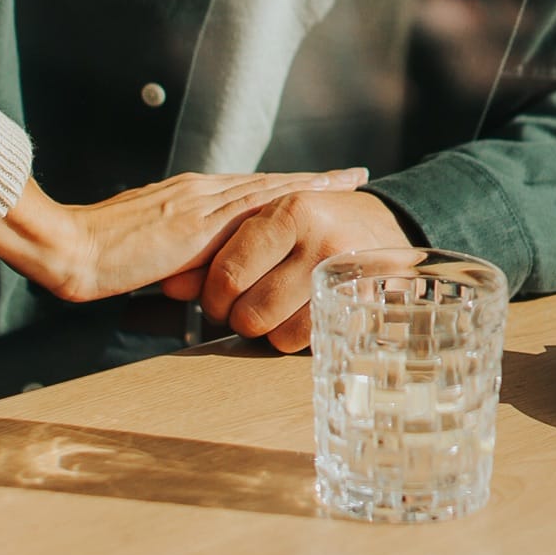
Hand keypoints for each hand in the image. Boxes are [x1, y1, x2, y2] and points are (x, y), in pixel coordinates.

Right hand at [0, 168, 368, 303]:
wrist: (69, 247)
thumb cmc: (97, 259)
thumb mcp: (147, 257)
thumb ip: (177, 260)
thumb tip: (199, 278)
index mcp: (186, 201)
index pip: (245, 192)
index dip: (283, 189)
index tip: (316, 185)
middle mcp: (198, 192)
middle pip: (266, 184)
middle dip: (309, 181)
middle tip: (351, 174)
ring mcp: (199, 202)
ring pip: (267, 189)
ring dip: (310, 185)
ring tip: (348, 180)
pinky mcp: (197, 219)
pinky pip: (252, 206)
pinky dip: (287, 199)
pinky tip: (313, 199)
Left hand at [163, 189, 406, 352]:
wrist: (386, 227)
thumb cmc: (311, 224)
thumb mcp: (266, 223)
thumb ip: (215, 251)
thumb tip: (169, 284)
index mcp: (291, 211)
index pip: (229, 272)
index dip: (213, 295)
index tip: (216, 297)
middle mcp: (320, 242)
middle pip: (249, 311)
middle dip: (236, 318)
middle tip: (241, 308)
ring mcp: (345, 279)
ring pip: (276, 334)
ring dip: (264, 331)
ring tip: (269, 310)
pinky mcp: (362, 309)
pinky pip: (306, 343)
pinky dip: (290, 338)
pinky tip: (293, 317)